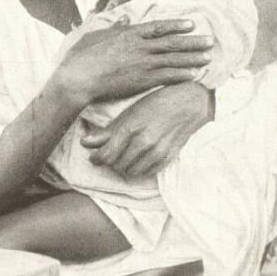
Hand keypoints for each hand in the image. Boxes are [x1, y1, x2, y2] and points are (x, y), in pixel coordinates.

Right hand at [55, 19, 212, 109]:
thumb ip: (114, 27)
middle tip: (210, 41)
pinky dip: (182, 75)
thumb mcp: (96, 35)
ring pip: (174, 59)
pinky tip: (194, 75)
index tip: (191, 24)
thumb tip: (124, 18)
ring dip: (193, 58)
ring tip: (208, 58)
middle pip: (172, 43)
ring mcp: (143, 63)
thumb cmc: (82, 57)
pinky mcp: (142, 80)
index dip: (177, 25)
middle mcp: (140, 46)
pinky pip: (168, 76)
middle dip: (193, 42)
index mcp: (129, 34)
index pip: (159, 27)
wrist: (79, 78)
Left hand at [81, 82, 213, 176]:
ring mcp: (157, 151)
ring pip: (130, 172)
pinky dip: (139, 169)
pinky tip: (138, 159)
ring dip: (124, 167)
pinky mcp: (168, 157)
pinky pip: (146, 173)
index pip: (106, 155)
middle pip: (117, 165)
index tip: (94, 158)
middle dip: (110, 162)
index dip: (97, 159)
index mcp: (130, 127)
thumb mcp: (130, 112)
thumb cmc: (158, 102)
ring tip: (124, 157)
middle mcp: (143, 141)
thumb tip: (85, 143)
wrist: (191, 102)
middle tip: (110, 154)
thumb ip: (108, 131)